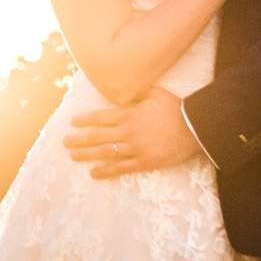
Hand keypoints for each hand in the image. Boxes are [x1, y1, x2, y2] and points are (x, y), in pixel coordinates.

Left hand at [63, 87, 201, 178]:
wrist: (195, 128)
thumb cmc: (176, 108)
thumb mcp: (155, 93)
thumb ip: (137, 91)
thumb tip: (124, 86)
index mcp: (129, 114)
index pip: (100, 118)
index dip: (85, 120)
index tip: (73, 122)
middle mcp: (128, 132)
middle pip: (97, 136)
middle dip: (79, 139)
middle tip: (65, 142)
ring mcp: (135, 148)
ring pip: (105, 153)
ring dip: (87, 155)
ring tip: (73, 156)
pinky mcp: (144, 162)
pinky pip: (121, 168)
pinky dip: (106, 171)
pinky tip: (94, 173)